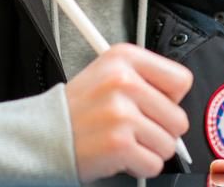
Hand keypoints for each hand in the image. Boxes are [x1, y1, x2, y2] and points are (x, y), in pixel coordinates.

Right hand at [65, 43, 193, 179]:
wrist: (42, 134)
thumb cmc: (79, 109)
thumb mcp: (109, 74)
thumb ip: (147, 82)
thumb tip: (180, 106)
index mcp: (125, 57)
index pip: (181, 80)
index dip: (171, 99)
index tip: (152, 104)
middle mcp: (124, 81)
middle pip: (179, 118)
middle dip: (160, 130)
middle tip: (132, 128)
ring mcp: (121, 113)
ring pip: (169, 144)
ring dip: (148, 149)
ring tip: (123, 140)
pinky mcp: (118, 144)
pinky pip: (154, 164)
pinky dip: (139, 166)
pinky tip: (119, 154)